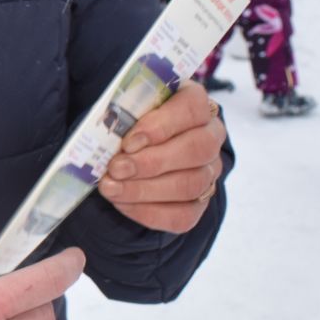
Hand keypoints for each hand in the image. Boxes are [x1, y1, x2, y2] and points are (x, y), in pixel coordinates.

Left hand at [97, 81, 226, 232]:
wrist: (130, 153)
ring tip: (110, 188)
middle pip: (197, 149)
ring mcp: (208, 172)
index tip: (129, 142)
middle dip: (151, 162)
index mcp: (196, 104)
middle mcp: (211, 137)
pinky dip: (148, 212)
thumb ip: (124, 112)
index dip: (161, 125)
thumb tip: (108, 128)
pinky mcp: (199, 204)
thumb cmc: (128, 124)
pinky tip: (122, 203)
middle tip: (115, 168)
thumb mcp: (126, 108)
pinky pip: (182, 215)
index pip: (193, 107)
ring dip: (144, 189)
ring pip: (190, 185)